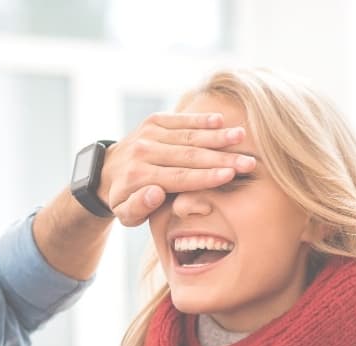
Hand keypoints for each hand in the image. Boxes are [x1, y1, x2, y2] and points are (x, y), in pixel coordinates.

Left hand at [100, 112, 256, 226]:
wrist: (106, 171)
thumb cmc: (124, 198)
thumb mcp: (126, 214)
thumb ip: (139, 207)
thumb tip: (156, 193)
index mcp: (138, 176)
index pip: (179, 177)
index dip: (206, 176)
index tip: (231, 175)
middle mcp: (142, 152)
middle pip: (188, 156)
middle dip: (221, 158)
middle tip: (249, 161)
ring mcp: (148, 134)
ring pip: (187, 136)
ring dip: (216, 136)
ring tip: (241, 137)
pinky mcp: (153, 121)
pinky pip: (180, 120)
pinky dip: (200, 120)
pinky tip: (221, 121)